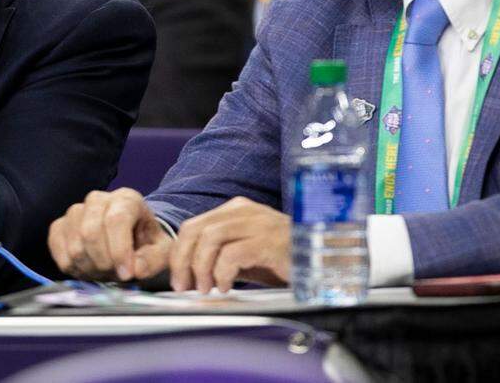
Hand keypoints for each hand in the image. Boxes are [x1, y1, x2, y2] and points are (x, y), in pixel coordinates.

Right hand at [48, 188, 172, 281]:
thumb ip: (153, 260)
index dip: (120, 250)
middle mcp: (98, 199)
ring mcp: (75, 211)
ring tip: (104, 272)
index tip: (127, 274)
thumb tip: (135, 269)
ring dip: (89, 267)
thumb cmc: (145, 243)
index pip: (116, 220)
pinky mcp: (59, 226)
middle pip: (90, 232)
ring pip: (74, 243)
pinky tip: (87, 269)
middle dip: (103, 262)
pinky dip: (71, 265)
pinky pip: (56, 246)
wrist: (128, 240)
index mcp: (127, 200)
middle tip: (115, 275)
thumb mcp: (160, 252)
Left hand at [169, 196, 289, 292]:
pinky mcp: (269, 241)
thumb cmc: (282, 259)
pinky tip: (227, 287)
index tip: (177, 278)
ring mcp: (258, 223)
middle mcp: (244, 211)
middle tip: (184, 287)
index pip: (194, 225)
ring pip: (210, 239)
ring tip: (205, 288)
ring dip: (201, 268)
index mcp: (236, 210)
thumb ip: (218, 256)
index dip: (179, 253)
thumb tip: (188, 273)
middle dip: (183, 260)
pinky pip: (233, 255)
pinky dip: (223, 273)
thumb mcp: (245, 254)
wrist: (322, 260)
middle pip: (196, 229)